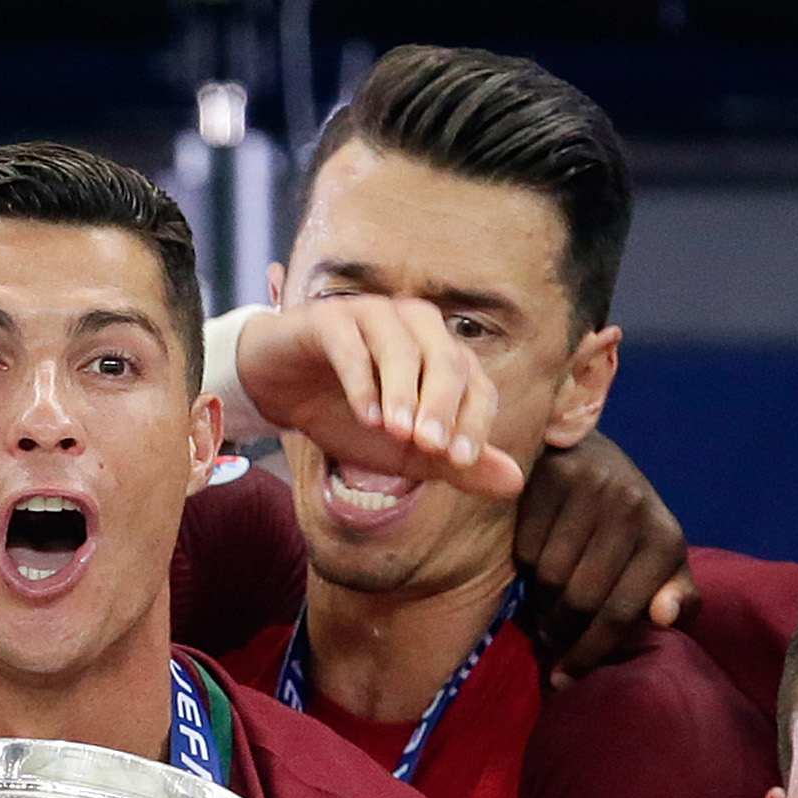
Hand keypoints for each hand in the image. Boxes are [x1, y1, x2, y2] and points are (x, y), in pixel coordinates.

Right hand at [234, 298, 527, 501]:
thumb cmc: (350, 415)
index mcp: (444, 354)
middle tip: (431, 448)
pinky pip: (352, 345)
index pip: (476, 384)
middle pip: (446, 360)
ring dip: (404, 392)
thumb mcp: (405, 451)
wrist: (282, 389)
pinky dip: (361, 381)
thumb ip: (454, 465)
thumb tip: (515, 482)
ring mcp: (373, 315)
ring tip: (398, 433)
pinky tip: (364, 417)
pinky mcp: (329, 318)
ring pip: (402, 347)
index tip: (460, 461)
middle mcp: (417, 326)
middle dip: (442, 407)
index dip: (474, 421)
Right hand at [514, 434, 695, 679]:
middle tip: (548, 640)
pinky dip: (523, 566)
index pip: (622, 612)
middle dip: (559, 632)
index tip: (565, 678)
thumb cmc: (629, 526)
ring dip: (538, 602)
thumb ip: (677, 596)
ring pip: (548, 577)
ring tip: (541, 604)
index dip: (589, 653)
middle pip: (579, 600)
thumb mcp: (661, 562)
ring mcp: (592, 488)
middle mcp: (633, 508)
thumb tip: (665, 616)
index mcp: (665, 538)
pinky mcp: (552, 476)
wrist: (592, 456)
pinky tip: (533, 562)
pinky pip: (524, 547)